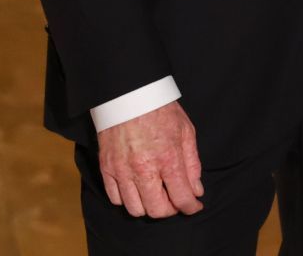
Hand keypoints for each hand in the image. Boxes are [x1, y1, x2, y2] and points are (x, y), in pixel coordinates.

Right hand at [96, 99, 204, 217]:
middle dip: (170, 210)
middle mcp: (143, 168)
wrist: (129, 92)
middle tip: (174, 200)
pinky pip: (115, 198)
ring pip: (135, 209)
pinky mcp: (106, 167)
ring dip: (148, 207)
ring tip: (154, 194)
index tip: (194, 206)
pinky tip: (136, 187)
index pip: (181, 198)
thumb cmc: (160, 109)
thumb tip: (196, 190)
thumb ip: (192, 164)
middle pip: (157, 210)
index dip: (191, 207)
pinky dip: (127, 199)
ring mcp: (122, 169)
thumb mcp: (185, 131)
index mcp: (167, 157)